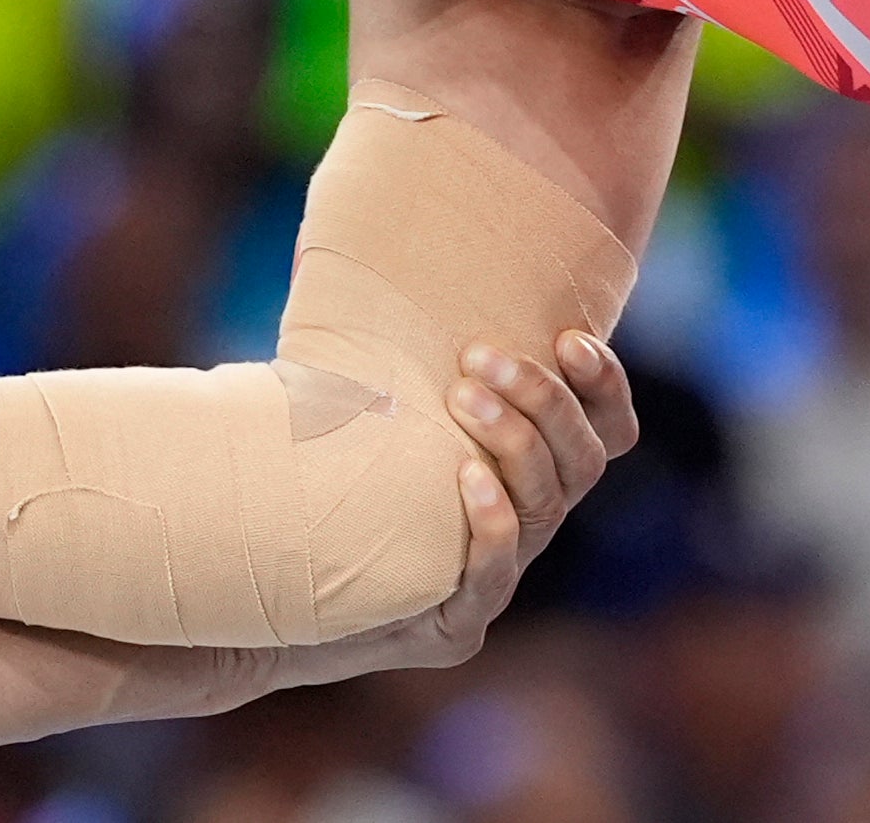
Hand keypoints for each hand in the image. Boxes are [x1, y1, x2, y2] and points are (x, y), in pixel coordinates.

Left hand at [240, 328, 639, 686]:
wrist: (265, 577)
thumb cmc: (323, 469)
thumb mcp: (371, 396)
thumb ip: (401, 340)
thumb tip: (384, 243)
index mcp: (525, 470)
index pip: (604, 429)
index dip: (603, 386)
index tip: (569, 337)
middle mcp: (525, 524)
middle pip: (581, 461)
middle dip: (543, 400)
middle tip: (478, 357)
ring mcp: (495, 579)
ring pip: (544, 508)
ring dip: (514, 443)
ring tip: (464, 395)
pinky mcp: (454, 625)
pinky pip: (491, 578)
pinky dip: (490, 526)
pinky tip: (469, 481)